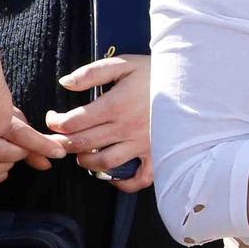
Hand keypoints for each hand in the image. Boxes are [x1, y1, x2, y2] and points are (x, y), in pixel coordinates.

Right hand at [0, 106, 67, 186]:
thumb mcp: (11, 117)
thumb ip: (31, 139)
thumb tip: (46, 164)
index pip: (20, 133)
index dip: (42, 145)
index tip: (59, 153)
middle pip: (4, 153)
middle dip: (19, 153)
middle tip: (21, 148)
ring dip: (5, 166)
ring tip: (8, 155)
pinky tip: (0, 167)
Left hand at [47, 55, 153, 191]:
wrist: (195, 85)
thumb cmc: (157, 73)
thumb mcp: (124, 64)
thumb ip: (92, 73)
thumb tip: (64, 83)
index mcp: (115, 105)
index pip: (72, 122)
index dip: (55, 122)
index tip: (53, 118)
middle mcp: (126, 128)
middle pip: (82, 144)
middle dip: (62, 142)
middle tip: (58, 138)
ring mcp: (142, 144)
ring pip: (103, 163)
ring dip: (85, 161)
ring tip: (81, 154)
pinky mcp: (157, 155)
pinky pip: (138, 178)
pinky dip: (123, 183)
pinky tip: (112, 176)